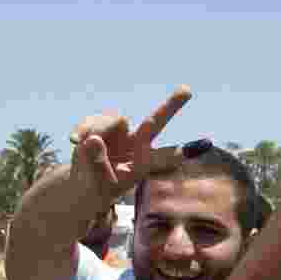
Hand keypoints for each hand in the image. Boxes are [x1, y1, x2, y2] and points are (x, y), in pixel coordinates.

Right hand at [68, 87, 192, 209]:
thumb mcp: (96, 184)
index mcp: (143, 165)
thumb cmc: (95, 189)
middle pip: (155, 121)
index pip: (166, 157)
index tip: (207, 144)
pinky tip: (73, 140)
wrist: (80, 186)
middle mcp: (137, 145)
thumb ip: (96, 164)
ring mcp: (121, 133)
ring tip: (78, 145)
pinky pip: (93, 121)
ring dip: (95, 130)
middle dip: (171, 106)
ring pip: (113, 119)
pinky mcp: (103, 125)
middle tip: (188, 90)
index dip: (184, 151)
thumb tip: (94, 140)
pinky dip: (82, 129)